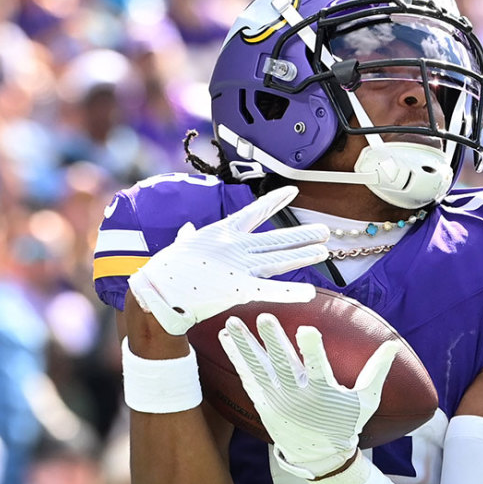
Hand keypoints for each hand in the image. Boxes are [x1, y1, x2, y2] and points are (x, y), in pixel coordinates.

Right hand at [128, 186, 328, 335]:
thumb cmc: (166, 268)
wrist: (156, 289)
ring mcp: (240, 266)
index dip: (274, 201)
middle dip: (302, 235)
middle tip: (325, 230)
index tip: (291, 191)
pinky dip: (291, 292)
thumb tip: (187, 229)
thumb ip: (188, 236)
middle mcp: (237, 246)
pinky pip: (270, 289)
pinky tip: (310, 292)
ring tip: (324, 249)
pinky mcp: (239, 288)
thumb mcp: (181, 245)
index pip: (255, 212)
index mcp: (223, 232)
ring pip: (281, 259)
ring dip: (304, 255)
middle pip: (278, 239)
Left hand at [219, 313, 398, 478]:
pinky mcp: (263, 403)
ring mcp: (276, 401)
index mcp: (324, 394)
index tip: (306, 329)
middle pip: (283, 365)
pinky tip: (227, 338)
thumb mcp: (367, 400)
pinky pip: (247, 378)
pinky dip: (237, 357)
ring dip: (244, 344)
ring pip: (258, 369)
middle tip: (264, 317)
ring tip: (232, 322)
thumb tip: (392, 344)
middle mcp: (297, 397)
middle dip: (273, 340)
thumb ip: (377, 371)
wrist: (320, 456)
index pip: (319, 368)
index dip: (313, 349)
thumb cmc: (346, 423)